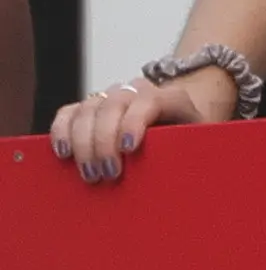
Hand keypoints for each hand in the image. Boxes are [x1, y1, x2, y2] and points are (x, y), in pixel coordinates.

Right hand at [49, 66, 235, 183]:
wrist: (179, 124)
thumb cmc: (190, 143)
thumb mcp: (200, 147)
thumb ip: (195, 154)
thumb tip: (190, 177)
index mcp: (171, 98)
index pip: (149, 101)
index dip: (135, 122)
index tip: (129, 150)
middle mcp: (139, 91)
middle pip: (113, 105)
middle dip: (105, 141)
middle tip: (108, 175)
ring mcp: (112, 97)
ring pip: (89, 108)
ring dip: (84, 142)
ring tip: (90, 174)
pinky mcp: (90, 107)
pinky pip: (69, 112)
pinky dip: (62, 130)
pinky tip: (64, 153)